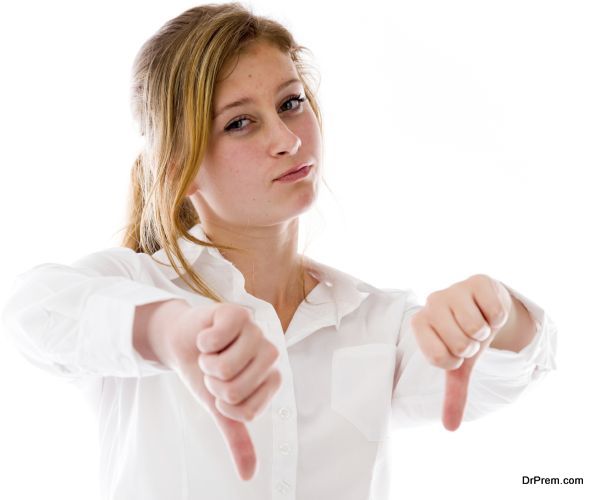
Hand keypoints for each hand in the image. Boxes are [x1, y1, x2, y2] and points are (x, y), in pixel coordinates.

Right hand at [160, 302, 281, 480]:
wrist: (182, 342)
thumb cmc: (206, 373)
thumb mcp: (219, 408)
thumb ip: (237, 437)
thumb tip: (249, 475)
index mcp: (270, 379)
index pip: (248, 412)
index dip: (225, 406)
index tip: (221, 391)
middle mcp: (268, 354)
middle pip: (236, 391)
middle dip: (213, 385)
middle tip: (213, 370)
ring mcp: (254, 331)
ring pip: (226, 367)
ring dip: (206, 364)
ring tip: (209, 353)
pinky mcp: (237, 313)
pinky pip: (218, 338)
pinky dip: (204, 342)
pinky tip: (206, 336)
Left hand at [409, 274, 512, 430]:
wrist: (483, 306)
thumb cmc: (463, 335)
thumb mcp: (459, 365)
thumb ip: (453, 394)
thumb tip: (451, 427)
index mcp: (419, 323)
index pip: (440, 359)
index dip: (456, 361)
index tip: (456, 351)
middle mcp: (432, 302)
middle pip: (460, 345)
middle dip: (472, 346)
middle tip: (469, 335)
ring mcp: (454, 289)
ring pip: (477, 328)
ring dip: (485, 332)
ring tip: (479, 323)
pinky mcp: (477, 280)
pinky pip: (494, 312)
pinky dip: (498, 318)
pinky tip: (489, 310)